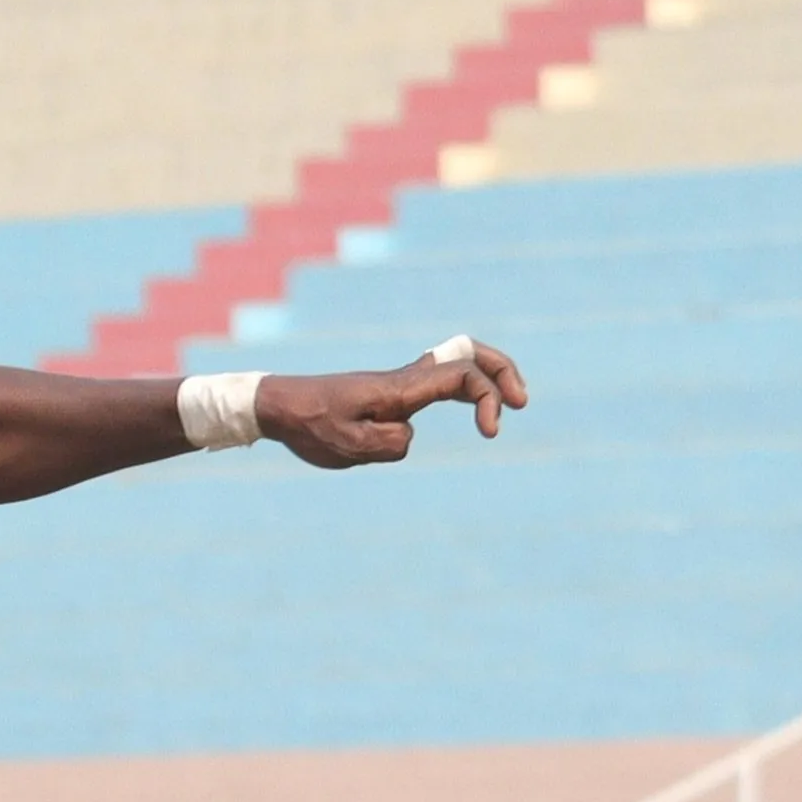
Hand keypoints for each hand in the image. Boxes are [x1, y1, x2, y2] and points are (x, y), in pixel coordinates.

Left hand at [263, 338, 525, 470]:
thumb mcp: (348, 446)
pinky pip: (438, 381)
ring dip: (487, 377)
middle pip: (468, 356)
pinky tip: (470, 406)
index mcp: (400, 389)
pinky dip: (464, 387)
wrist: (278, 406)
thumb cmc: (309, 426)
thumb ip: (389, 443)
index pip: (463, 377)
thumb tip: (410, 436)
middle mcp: (405, 380)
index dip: (488, 398)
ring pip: (456, 364)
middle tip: (522, 401)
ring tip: (508, 404)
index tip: (490, 433)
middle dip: (502, 371)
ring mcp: (399, 384)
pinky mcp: (390, 394)